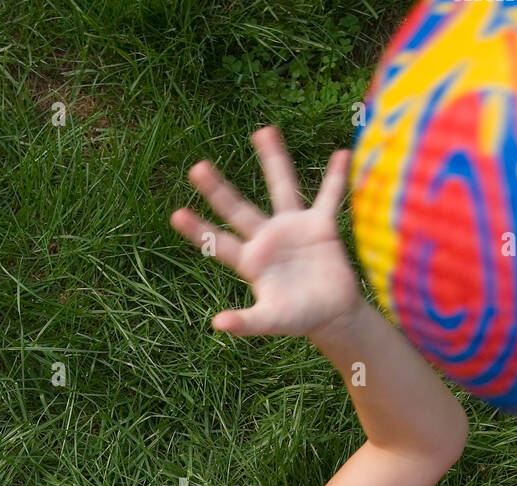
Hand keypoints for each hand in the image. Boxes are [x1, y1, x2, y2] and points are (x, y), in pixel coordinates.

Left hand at [169, 125, 364, 338]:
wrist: (332, 315)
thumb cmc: (299, 318)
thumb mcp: (271, 320)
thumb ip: (246, 322)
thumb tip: (218, 324)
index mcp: (250, 261)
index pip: (220, 242)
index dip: (200, 231)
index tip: (176, 214)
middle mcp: (266, 238)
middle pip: (238, 209)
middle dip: (218, 189)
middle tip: (196, 167)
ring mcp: (292, 228)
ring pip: (281, 188)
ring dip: (273, 160)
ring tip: (263, 130)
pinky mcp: (320, 226)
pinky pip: (329, 196)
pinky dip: (336, 178)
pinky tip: (340, 155)